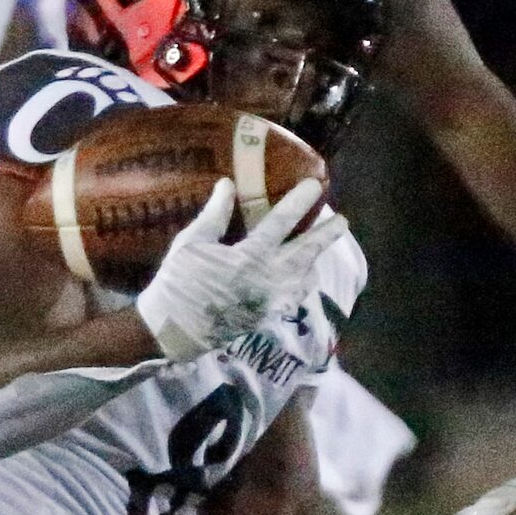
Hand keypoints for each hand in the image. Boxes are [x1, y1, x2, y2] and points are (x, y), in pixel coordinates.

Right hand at [135, 178, 346, 362]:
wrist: (173, 329)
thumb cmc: (178, 282)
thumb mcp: (191, 242)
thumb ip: (214, 214)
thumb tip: (227, 184)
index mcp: (250, 257)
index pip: (282, 222)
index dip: (300, 202)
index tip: (316, 186)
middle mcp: (268, 279)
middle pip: (307, 253)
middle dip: (326, 236)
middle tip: (342, 222)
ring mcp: (270, 301)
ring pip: (305, 279)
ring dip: (315, 262)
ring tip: (322, 250)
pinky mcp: (266, 317)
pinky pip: (294, 299)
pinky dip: (302, 287)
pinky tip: (302, 279)